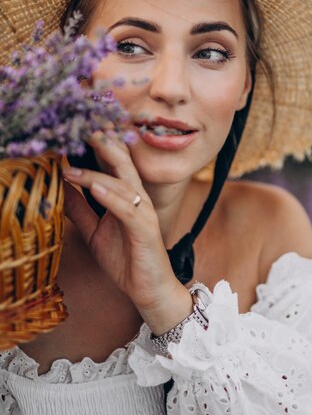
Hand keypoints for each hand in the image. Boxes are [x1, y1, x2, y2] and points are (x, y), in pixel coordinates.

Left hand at [62, 130, 191, 330]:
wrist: (148, 288)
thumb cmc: (125, 258)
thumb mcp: (94, 231)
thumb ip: (80, 209)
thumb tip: (60, 188)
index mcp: (126, 194)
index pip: (112, 161)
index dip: (97, 142)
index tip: (76, 126)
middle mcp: (137, 196)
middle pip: (121, 161)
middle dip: (101, 143)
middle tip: (79, 127)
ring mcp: (142, 211)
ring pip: (121, 182)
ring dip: (94, 173)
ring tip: (70, 167)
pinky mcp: (145, 229)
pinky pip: (126, 209)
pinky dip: (110, 197)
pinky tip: (94, 187)